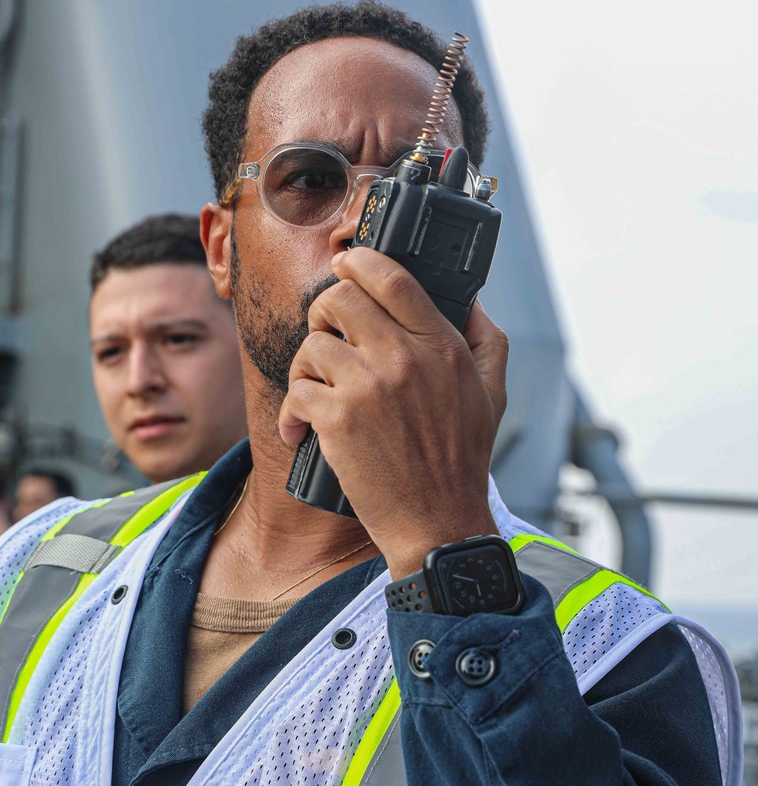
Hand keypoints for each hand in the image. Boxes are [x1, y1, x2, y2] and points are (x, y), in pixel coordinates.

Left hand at [279, 247, 508, 578]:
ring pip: (312, 344)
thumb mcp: (492, 392)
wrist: (438, 523)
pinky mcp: (338, 421)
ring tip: (315, 392)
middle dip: (324, 313)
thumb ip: (485, 337)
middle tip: (327, 338)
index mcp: (442, 345)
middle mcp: (405, 358)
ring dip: (306, 367)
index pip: (392, 276)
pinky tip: (301, 430)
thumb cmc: (460, 463)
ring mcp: (369, 388)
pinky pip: (297, 391)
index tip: (345, 265)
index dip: (358, 261)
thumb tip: (470, 297)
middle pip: (340, 298)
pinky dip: (292, 411)